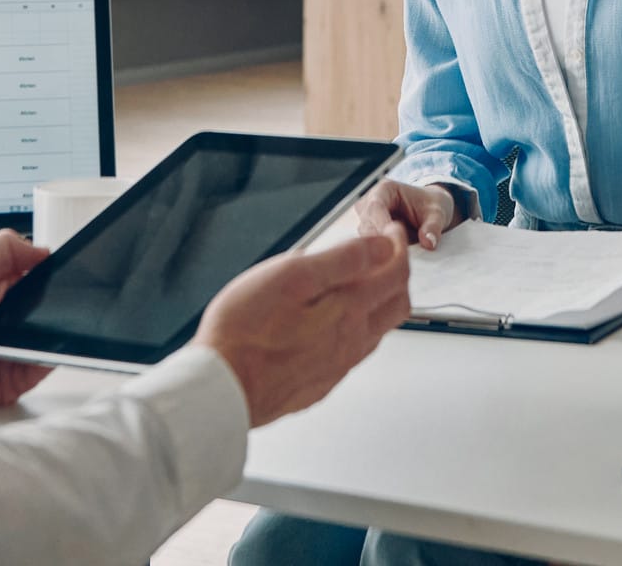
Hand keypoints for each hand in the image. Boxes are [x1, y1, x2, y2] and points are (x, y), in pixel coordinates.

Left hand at [0, 230, 55, 413]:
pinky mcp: (10, 381)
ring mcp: (9, 351)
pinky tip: (42, 345)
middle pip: (47, 312)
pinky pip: (41, 368)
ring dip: (54, 331)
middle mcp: (4, 322)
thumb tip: (43, 250)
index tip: (68, 272)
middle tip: (58, 298)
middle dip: (57, 305)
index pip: (37, 283)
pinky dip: (48, 357)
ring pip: (49, 340)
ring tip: (45, 321)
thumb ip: (7, 250)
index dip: (52, 279)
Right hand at [194, 233, 411, 426]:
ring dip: (378, 303)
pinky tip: (332, 323)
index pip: (397, 273)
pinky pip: (352, 354)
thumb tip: (382, 247)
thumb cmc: (246, 331)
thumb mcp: (293, 275)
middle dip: (397, 274)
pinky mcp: (318, 383)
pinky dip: (355, 330)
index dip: (399, 246)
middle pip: (397, 305)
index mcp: (349, 310)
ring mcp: (336, 367)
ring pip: (376, 332)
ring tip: (360, 284)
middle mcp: (351, 343)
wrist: (222, 389)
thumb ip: (343, 260)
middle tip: (384, 256)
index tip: (391, 233)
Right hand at [353, 178, 456, 251]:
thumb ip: (433, 227)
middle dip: (381, 242)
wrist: (428, 211)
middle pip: (366, 225)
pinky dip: (379, 256)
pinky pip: (369, 248)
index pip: (375, 207)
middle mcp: (370, 202)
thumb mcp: (437, 214)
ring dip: (380, 251)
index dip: (381, 226)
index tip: (392, 243)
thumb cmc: (429, 207)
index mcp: (385, 189)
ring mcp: (366, 219)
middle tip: (399, 258)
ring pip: (365, 239)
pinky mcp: (367, 234)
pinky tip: (392, 262)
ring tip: (398, 260)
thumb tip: (429, 242)